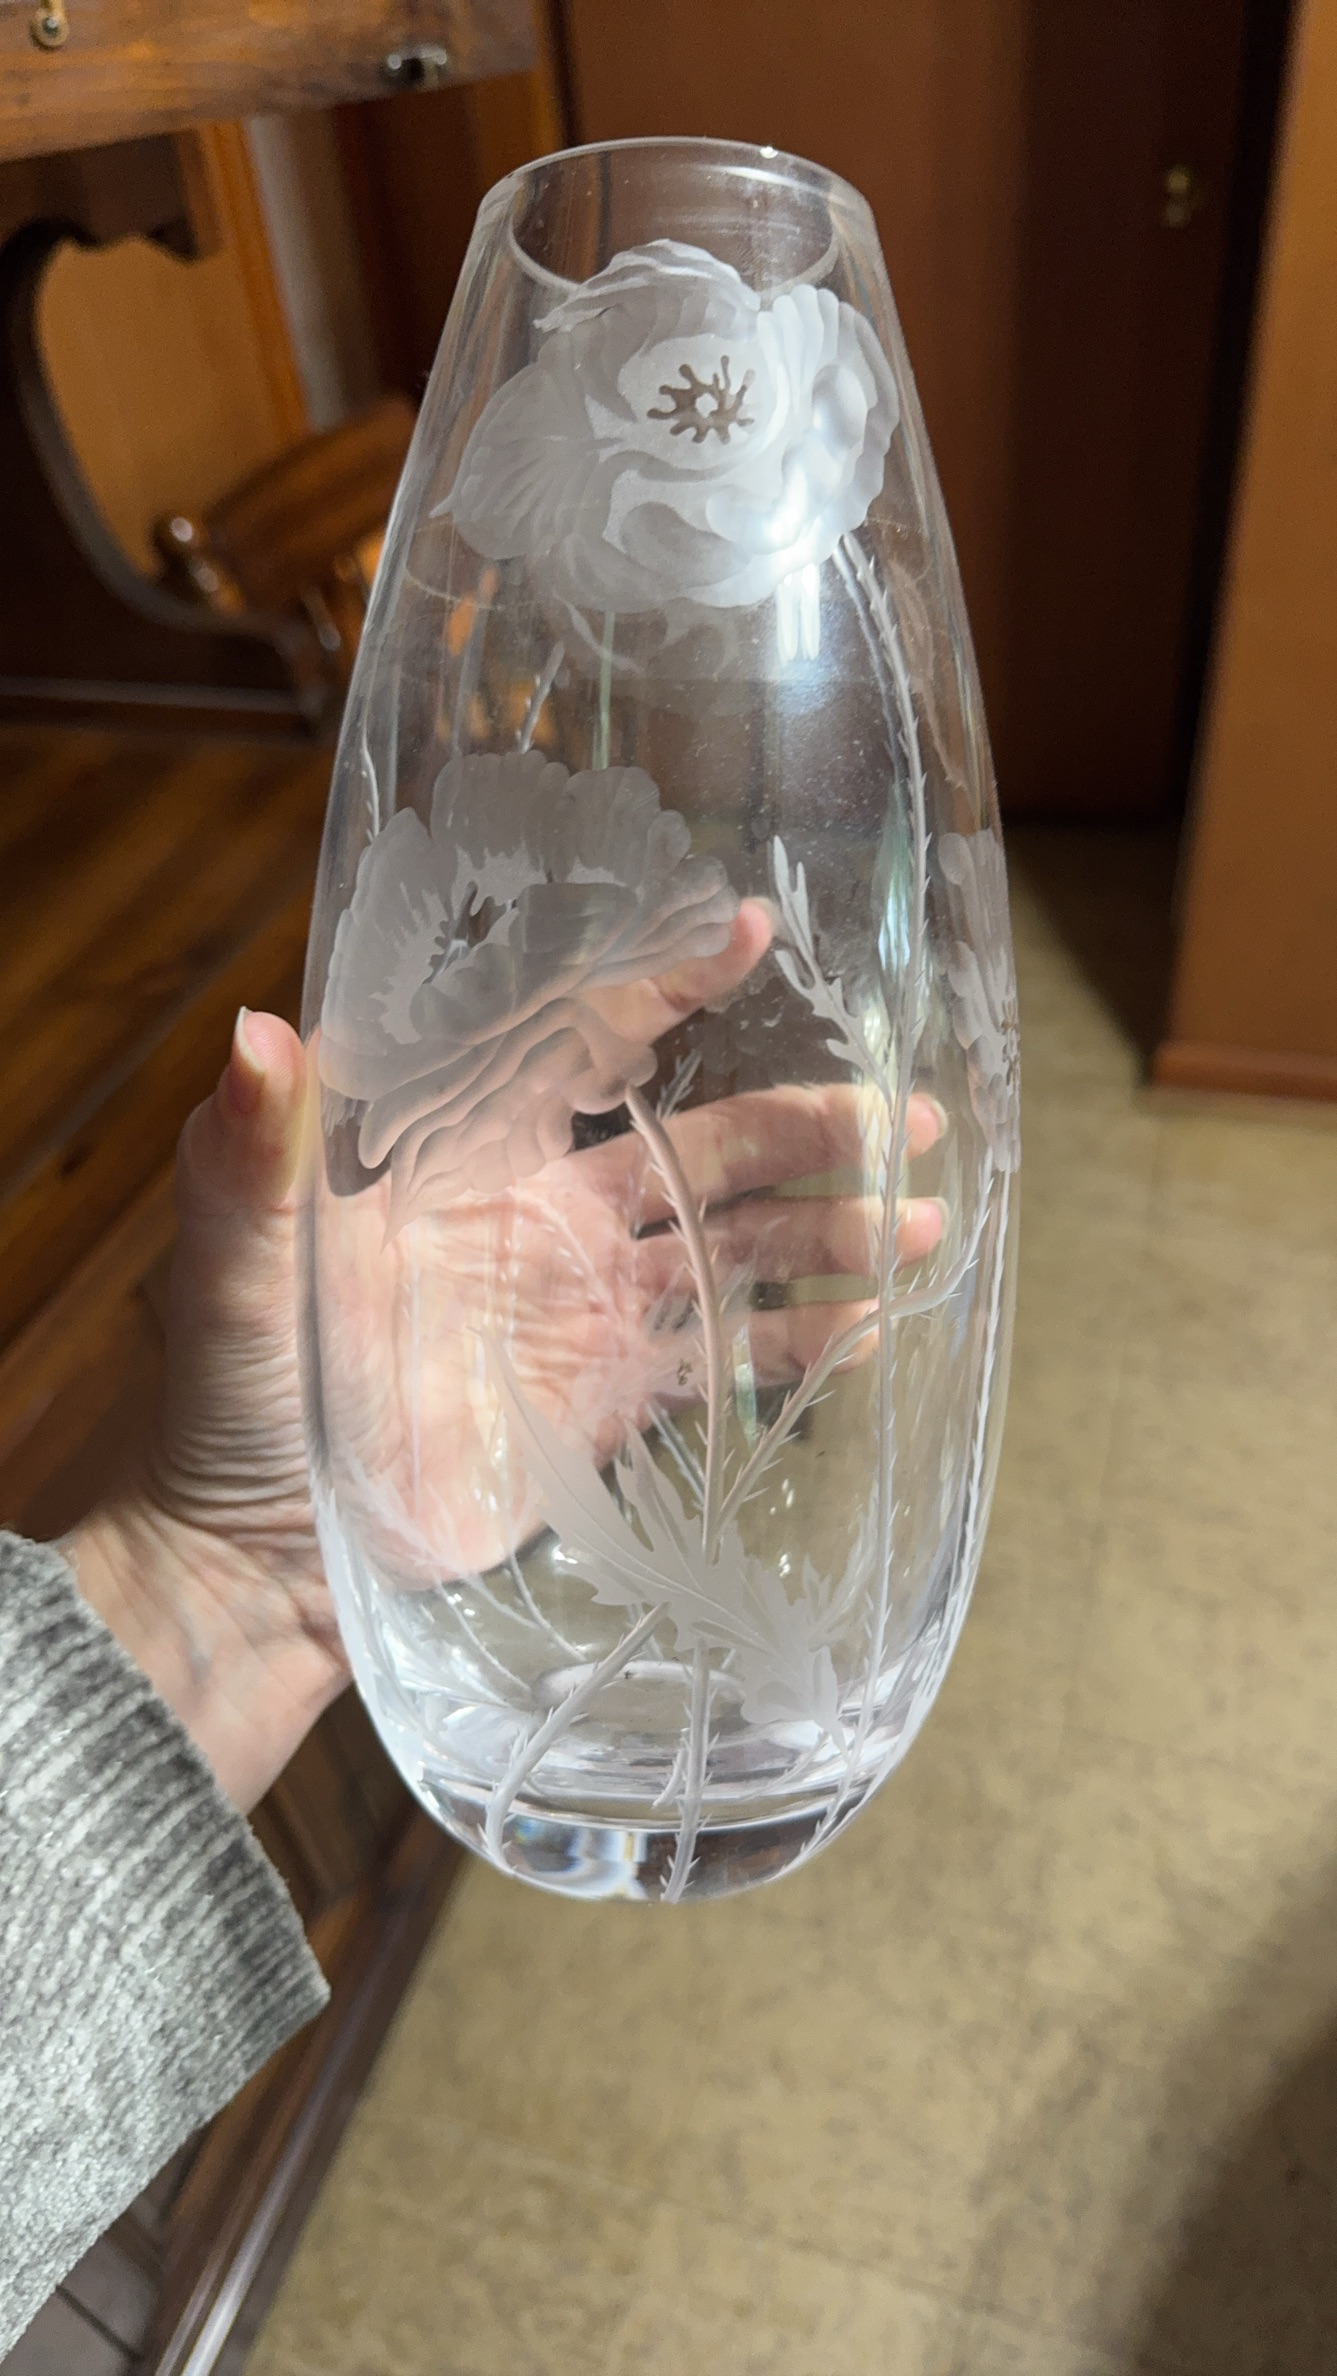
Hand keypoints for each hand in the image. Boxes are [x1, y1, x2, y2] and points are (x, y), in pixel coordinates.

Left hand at [67, 904, 944, 1808]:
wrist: (256, 1561)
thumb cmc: (227, 1399)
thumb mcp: (233, 1269)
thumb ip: (249, 1157)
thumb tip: (255, 1030)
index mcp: (463, 1151)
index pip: (578, 1040)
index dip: (663, 984)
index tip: (746, 927)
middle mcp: (544, 1212)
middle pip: (699, 1145)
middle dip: (805, 1124)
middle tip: (906, 1109)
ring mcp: (586, 1307)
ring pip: (732, 1247)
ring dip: (827, 1230)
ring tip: (925, 1218)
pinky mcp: (607, 1401)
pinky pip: (721, 1361)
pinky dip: (797, 1345)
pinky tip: (875, 1325)